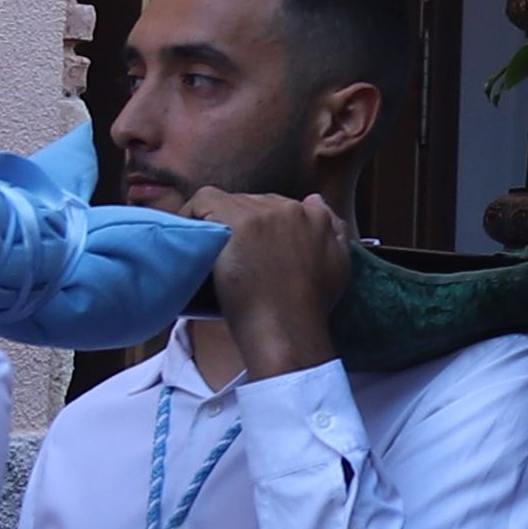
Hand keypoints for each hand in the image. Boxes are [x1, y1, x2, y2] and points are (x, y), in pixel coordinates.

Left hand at [187, 188, 350, 381]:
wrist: (289, 329)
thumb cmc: (311, 310)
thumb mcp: (338, 266)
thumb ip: (333, 231)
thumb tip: (314, 199)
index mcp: (316, 217)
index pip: (280, 206)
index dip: (262, 225)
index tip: (250, 247)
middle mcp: (293, 208)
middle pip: (254, 201)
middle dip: (239, 221)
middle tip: (227, 251)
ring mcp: (266, 214)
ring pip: (230, 200)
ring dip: (217, 220)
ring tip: (206, 246)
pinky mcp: (241, 222)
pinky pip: (205, 201)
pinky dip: (191, 212)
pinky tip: (188, 233)